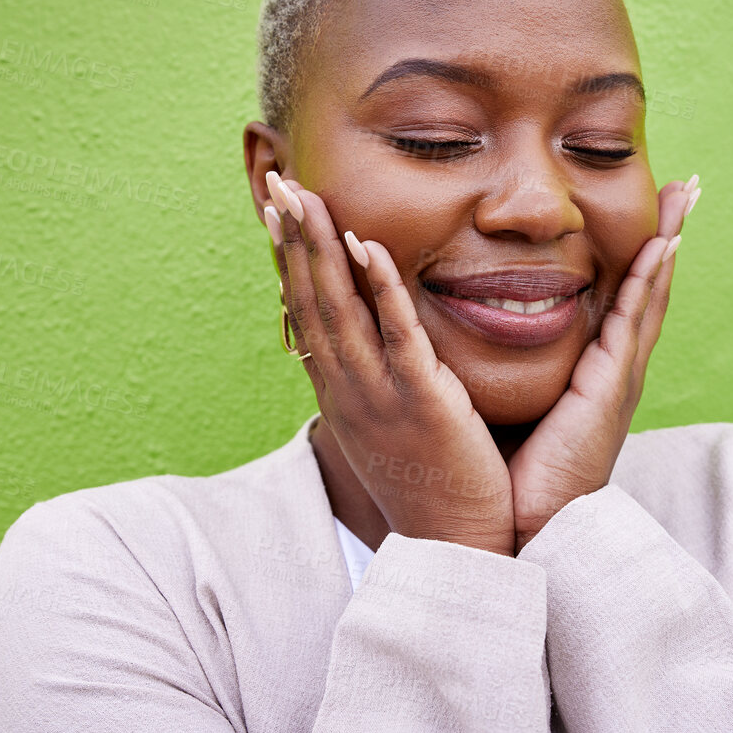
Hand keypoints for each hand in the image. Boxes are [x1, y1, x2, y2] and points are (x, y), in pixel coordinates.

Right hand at [266, 173, 517, 555]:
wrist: (455, 549)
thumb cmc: (432, 488)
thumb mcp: (392, 429)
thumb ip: (382, 383)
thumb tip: (378, 347)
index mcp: (342, 394)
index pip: (306, 314)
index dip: (290, 260)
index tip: (277, 212)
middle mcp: (348, 390)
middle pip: (310, 302)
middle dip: (292, 239)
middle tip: (276, 183)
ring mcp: (379, 395)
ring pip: (339, 310)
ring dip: (320, 249)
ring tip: (305, 196)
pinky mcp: (420, 401)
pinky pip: (395, 334)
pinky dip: (377, 287)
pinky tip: (365, 245)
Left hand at [506, 175, 698, 550]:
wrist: (520, 527)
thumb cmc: (509, 476)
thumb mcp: (509, 405)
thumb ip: (504, 369)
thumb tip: (472, 332)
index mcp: (590, 373)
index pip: (617, 299)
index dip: (634, 255)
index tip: (647, 210)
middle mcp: (612, 370)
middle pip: (645, 287)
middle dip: (666, 234)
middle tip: (686, 185)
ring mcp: (618, 377)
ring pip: (648, 294)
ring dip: (668, 241)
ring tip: (685, 195)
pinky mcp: (610, 388)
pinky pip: (633, 321)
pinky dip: (649, 279)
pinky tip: (662, 244)